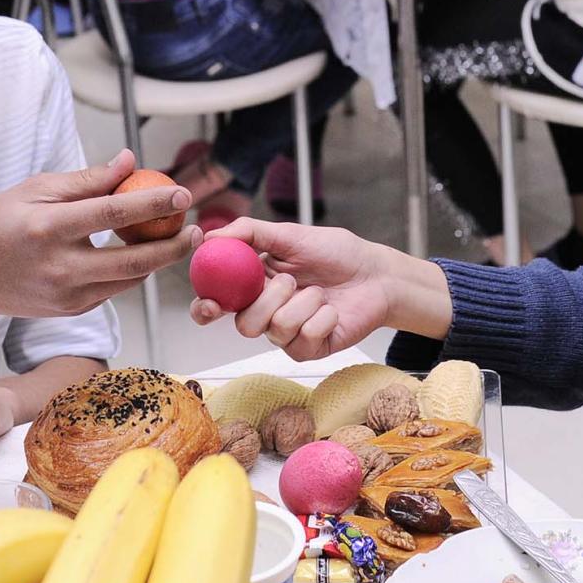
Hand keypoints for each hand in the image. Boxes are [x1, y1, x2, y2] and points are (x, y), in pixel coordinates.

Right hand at [0, 150, 201, 322]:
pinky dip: (133, 270)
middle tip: (197, 229)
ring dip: (159, 259)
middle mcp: (60, 267)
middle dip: (173, 247)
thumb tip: (131, 161)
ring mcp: (67, 295)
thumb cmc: (0, 222)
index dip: (152, 204)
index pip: (112, 214)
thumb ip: (87, 179)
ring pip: (129, 279)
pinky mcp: (73, 310)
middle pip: (133, 261)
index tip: (182, 193)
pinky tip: (142, 251)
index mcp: (48, 229)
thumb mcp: (36, 189)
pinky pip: (114, 288)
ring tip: (178, 236)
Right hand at [189, 219, 421, 361]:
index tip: (211, 304)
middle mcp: (267, 312)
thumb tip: (210, 237)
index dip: (206, 308)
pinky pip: (305, 339)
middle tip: (291, 281)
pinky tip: (332, 310)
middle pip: (244, 324)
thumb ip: (250, 233)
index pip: (218, 303)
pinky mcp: (310, 349)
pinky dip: (322, 317)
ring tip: (320, 292)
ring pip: (276, 330)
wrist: (375, 274)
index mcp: (254, 285)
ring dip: (304, 303)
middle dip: (268, 300)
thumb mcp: (291, 235)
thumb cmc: (336, 253)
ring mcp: (288, 334)